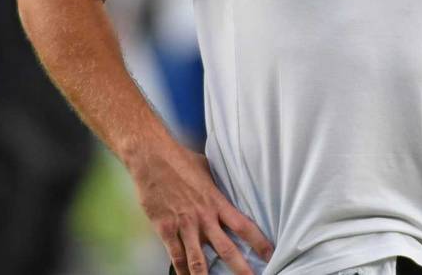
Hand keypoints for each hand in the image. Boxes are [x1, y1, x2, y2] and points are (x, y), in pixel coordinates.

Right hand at [129, 145, 272, 274]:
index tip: (270, 254)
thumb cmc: (180, 159)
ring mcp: (184, 225)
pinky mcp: (165, 229)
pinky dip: (182, 270)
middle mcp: (203, 217)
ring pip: (199, 259)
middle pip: (226, 248)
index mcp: (217, 202)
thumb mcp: (207, 169)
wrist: (152, 158)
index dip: (259, 242)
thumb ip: (217, 183)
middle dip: (240, 268)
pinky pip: (176, 256)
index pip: (244, 226)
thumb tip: (227, 181)